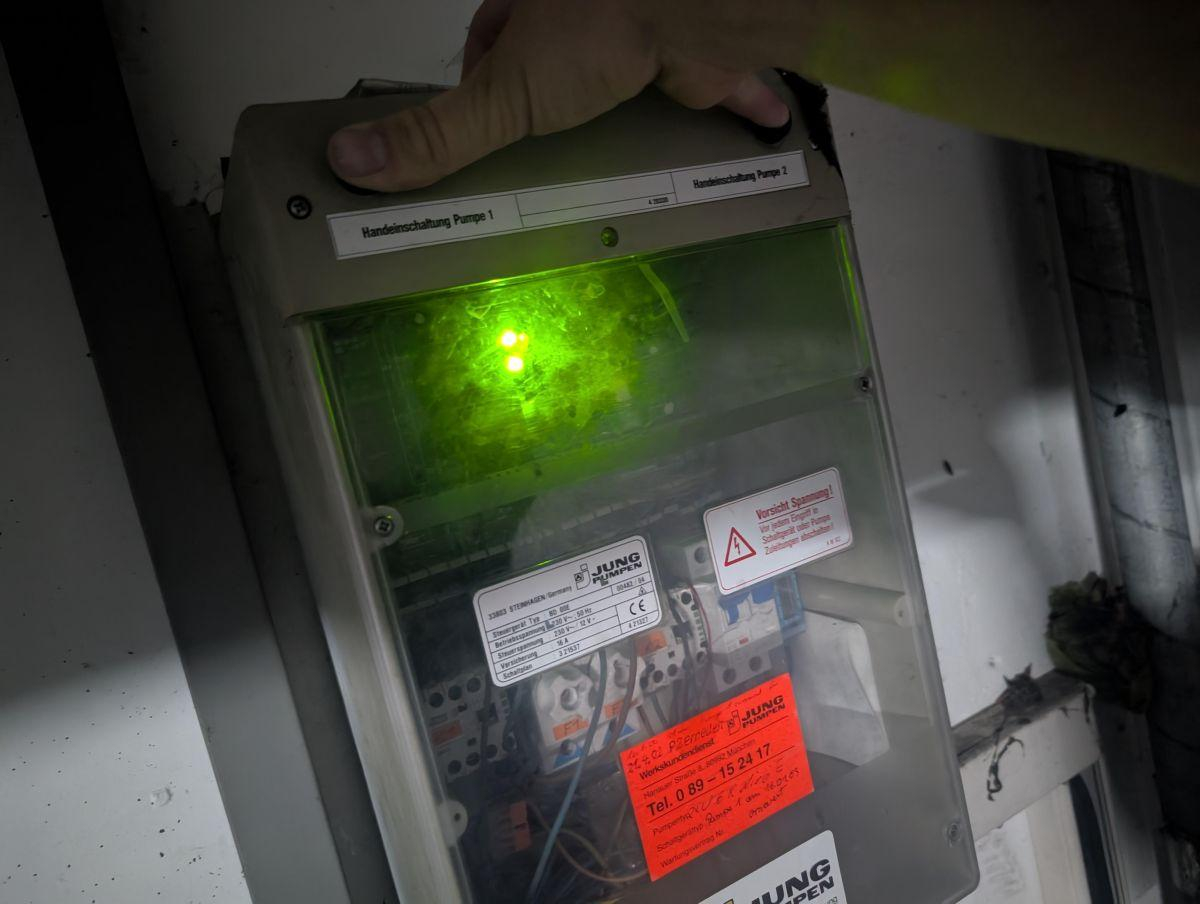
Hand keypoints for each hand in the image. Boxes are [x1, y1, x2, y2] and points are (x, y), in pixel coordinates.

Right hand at [327, 0, 788, 191]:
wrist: (691, 8)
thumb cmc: (595, 32)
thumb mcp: (500, 94)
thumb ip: (435, 134)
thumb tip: (349, 161)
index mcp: (530, 6)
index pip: (490, 42)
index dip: (483, 83)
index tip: (483, 130)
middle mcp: (587, 9)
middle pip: (559, 58)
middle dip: (557, 96)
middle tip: (552, 154)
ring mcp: (646, 24)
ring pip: (632, 66)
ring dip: (632, 101)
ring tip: (623, 156)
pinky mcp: (700, 49)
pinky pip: (716, 74)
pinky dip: (733, 101)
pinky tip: (743, 132)